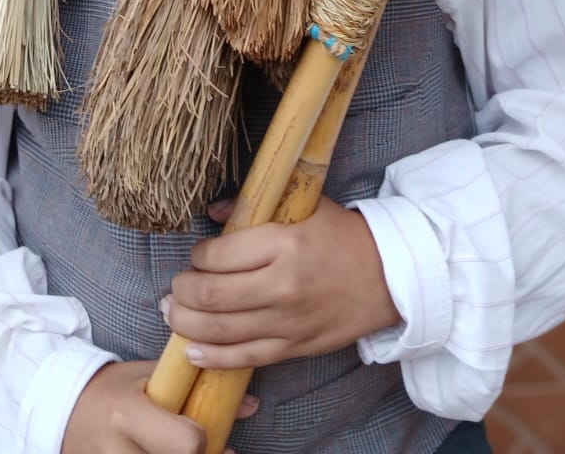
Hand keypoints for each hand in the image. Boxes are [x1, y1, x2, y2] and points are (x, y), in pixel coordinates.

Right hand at [62, 360, 257, 453]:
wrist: (63, 410)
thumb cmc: (114, 391)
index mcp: (128, 414)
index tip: (201, 431)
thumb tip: (251, 404)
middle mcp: (116, 450)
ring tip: (187, 449)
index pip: (187, 444)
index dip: (202, 440)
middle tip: (200, 447)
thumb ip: (196, 389)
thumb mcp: (150, 378)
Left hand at [165, 196, 399, 369]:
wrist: (391, 277)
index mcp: (284, 244)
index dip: (198, 255)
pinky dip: (214, 357)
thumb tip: (213, 210)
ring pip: (222, 330)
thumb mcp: (306, 206)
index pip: (220, 255)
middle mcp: (282, 286)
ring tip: (172, 312)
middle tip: (176, 284)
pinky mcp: (295, 347)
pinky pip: (246, 358)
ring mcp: (288, 322)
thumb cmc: (344, 236)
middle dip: (183, 290)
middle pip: (212, 295)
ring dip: (187, 323)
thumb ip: (255, 206)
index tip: (198, 253)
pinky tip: (192, 351)